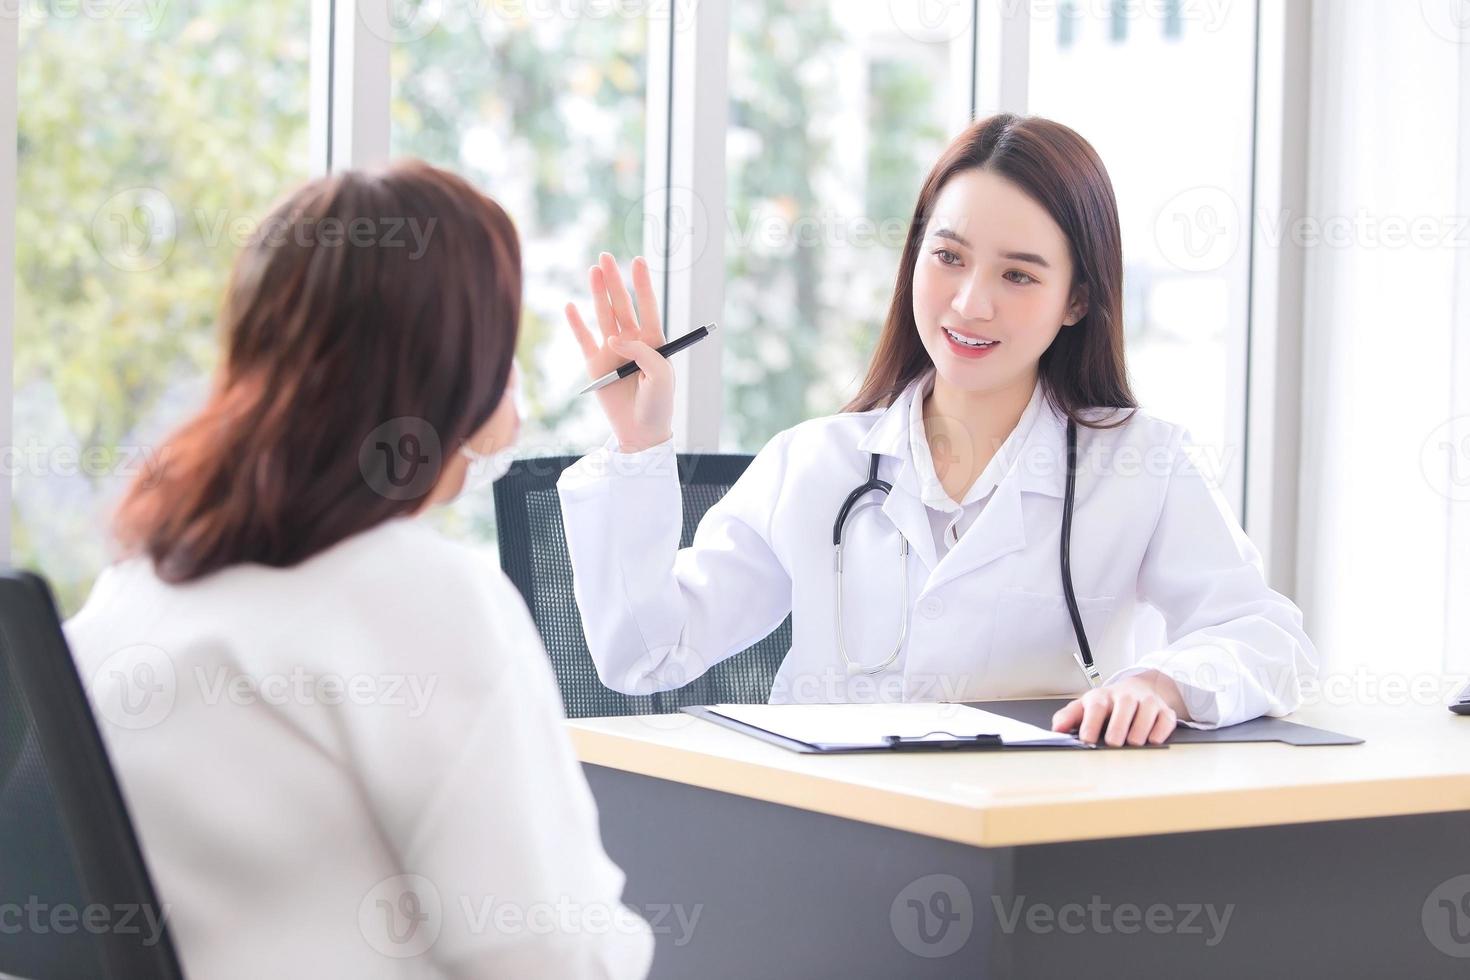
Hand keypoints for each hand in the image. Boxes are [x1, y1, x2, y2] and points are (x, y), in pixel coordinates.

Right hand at [565, 253, 673, 452]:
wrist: (640, 432)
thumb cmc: (658, 404)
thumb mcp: (660, 376)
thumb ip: (641, 353)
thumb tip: (613, 339)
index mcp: (654, 342)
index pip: (648, 306)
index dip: (642, 284)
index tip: (638, 261)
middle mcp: (632, 342)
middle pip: (622, 305)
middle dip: (615, 281)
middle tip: (606, 257)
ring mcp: (611, 352)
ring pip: (603, 316)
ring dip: (597, 294)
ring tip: (593, 270)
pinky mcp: (595, 365)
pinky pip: (583, 340)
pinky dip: (576, 324)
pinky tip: (571, 306)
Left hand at [1050, 670, 1184, 746]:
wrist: (1138, 689)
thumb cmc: (1108, 703)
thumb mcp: (1085, 707)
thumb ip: (1068, 717)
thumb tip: (1056, 730)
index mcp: (1102, 696)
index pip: (1096, 706)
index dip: (1091, 723)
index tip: (1087, 739)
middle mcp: (1125, 696)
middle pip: (1123, 707)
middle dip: (1118, 726)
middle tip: (1113, 743)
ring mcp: (1146, 701)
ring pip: (1146, 712)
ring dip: (1140, 730)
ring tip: (1133, 744)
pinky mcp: (1164, 710)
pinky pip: (1165, 719)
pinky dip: (1160, 731)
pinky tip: (1153, 741)